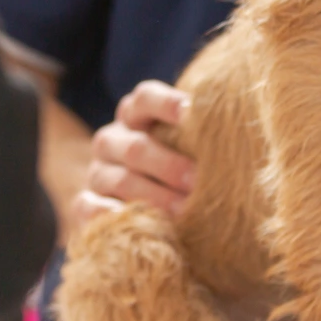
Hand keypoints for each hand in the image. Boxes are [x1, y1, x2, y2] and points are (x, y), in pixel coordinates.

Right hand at [67, 80, 196, 235]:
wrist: (146, 205)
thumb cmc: (180, 168)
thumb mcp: (186, 145)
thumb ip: (200, 135)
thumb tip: (235, 128)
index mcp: (135, 115)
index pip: (145, 98)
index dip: (166, 103)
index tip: (191, 114)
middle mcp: (112, 139)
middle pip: (135, 146)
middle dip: (169, 165)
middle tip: (196, 182)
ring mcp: (97, 171)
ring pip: (120, 180)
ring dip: (153, 197)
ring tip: (183, 212)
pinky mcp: (86, 202)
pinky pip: (88, 206)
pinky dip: (109, 215)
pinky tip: (138, 222)